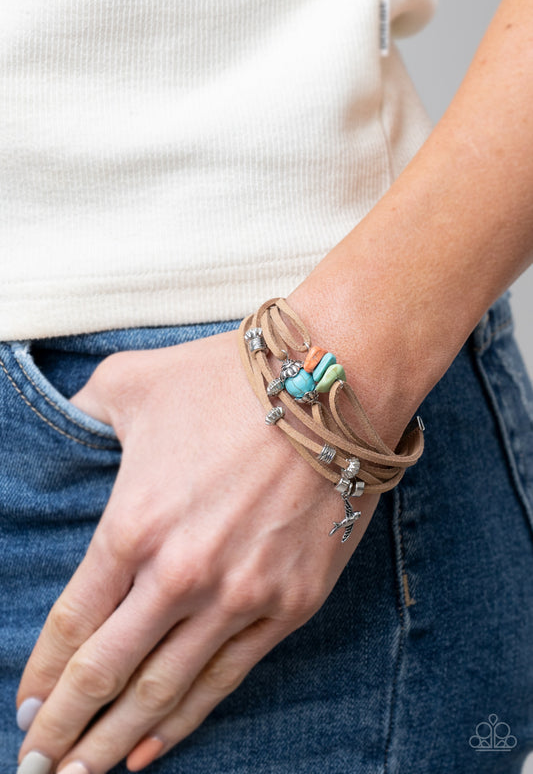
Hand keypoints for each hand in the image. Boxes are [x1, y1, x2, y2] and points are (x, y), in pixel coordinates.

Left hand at [16, 328, 381, 773]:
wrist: (332, 382)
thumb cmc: (229, 379)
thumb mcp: (133, 382)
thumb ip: (86, 409)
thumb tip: (71, 420)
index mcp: (134, 524)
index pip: (72, 624)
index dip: (44, 676)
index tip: (25, 710)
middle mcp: (181, 573)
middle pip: (109, 673)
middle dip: (67, 729)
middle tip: (36, 768)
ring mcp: (241, 595)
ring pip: (165, 690)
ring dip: (117, 738)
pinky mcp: (291, 603)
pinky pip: (228, 676)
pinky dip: (187, 719)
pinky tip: (155, 748)